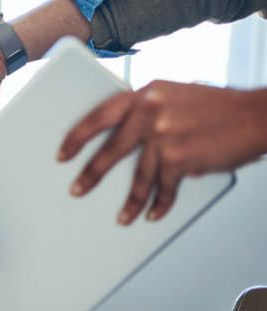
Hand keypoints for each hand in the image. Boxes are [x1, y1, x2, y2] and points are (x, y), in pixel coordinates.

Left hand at [59, 81, 266, 223]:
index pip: (99, 115)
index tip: (64, 152)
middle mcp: (150, 112)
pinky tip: (152, 214)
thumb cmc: (220, 107)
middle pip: (111, 149)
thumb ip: (150, 111)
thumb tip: (126, 137)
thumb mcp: (176, 96)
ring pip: (138, 176)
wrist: (259, 115)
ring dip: (129, 201)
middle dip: (91, 173)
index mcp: (146, 93)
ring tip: (121, 217)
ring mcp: (164, 135)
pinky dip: (159, 204)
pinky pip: (164, 188)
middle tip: (76, 190)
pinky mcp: (181, 158)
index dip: (78, 136)